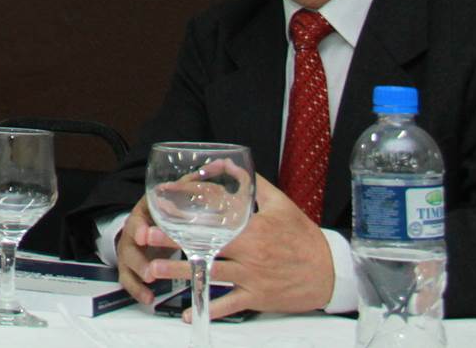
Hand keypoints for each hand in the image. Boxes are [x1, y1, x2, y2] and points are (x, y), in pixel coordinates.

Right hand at [116, 194, 179, 304]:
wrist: (148, 224)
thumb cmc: (165, 212)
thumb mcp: (174, 198)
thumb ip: (186, 190)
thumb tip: (202, 175)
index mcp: (143, 213)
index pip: (137, 219)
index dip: (140, 228)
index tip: (144, 235)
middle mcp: (133, 232)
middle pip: (130, 245)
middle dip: (139, 259)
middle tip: (151, 271)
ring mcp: (130, 251)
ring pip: (127, 264)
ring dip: (137, 275)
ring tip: (150, 283)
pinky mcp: (131, 267)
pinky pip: (129, 280)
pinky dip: (137, 290)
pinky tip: (149, 299)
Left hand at [147, 174, 333, 317]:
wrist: (330, 272)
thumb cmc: (304, 237)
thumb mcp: (282, 206)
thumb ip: (255, 185)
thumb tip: (231, 164)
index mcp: (253, 230)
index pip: (214, 221)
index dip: (188, 216)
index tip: (163, 211)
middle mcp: (249, 254)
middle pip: (205, 247)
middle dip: (174, 243)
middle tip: (146, 239)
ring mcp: (252, 278)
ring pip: (210, 275)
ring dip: (181, 273)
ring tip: (153, 270)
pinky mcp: (256, 298)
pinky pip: (228, 305)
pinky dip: (208, 309)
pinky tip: (187, 311)